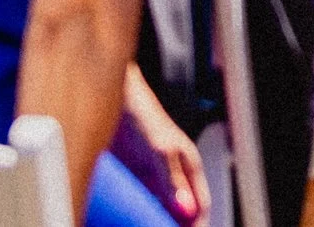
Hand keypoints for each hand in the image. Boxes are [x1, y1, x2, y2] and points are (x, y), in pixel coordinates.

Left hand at [119, 66, 208, 226]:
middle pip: (180, 211)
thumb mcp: (160, 150)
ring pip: (158, 208)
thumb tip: (185, 210)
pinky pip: (138, 203)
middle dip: (177, 225)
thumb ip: (173, 180)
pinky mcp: (132, 177)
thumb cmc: (142, 116)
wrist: (113, 99)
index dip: (197, 226)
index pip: (200, 206)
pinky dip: (134, 215)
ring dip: (154, 221)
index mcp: (189, 167)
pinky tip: (122, 221)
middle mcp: (173, 174)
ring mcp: (152, 176)